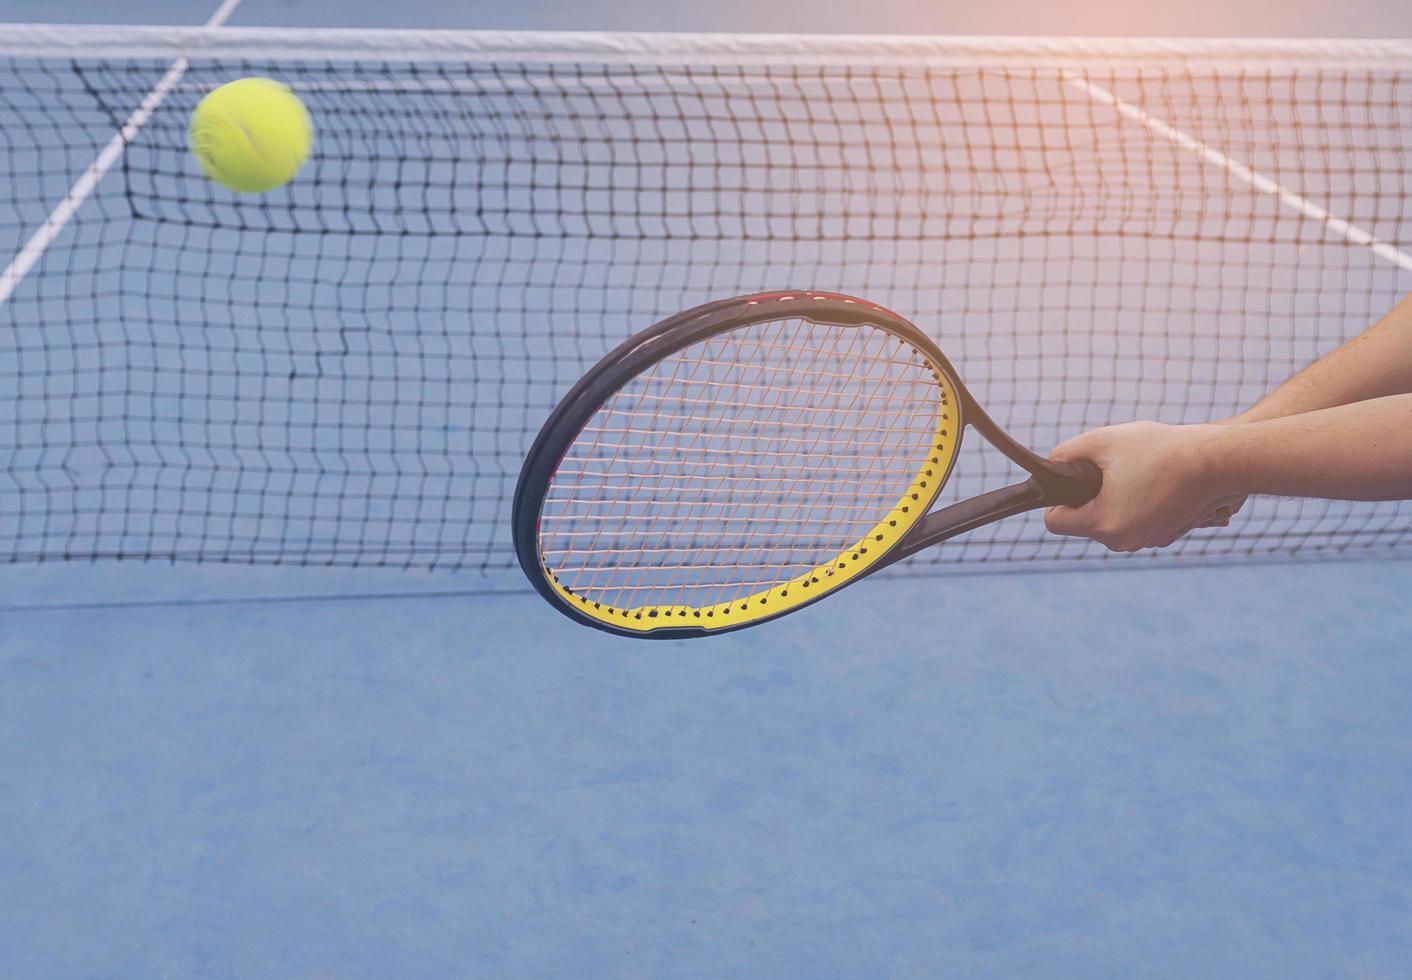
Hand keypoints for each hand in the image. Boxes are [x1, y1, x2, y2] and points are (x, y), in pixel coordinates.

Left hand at [1043, 421, 1240, 551]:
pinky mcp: (1162, 537)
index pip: (1055, 522)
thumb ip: (1066, 453)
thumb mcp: (1102, 440)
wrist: (1215, 461)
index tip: (1071, 481)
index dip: (1056, 500)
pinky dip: (1135, 505)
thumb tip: (1052, 465)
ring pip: (1108, 522)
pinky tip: (1150, 483)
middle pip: (1083, 522)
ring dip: (1112, 500)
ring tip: (1132, 474)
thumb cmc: (1159, 449)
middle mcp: (1122, 542)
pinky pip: (1133, 523)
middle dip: (1089, 497)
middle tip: (1109, 471)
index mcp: (1103, 523)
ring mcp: (1144, 542)